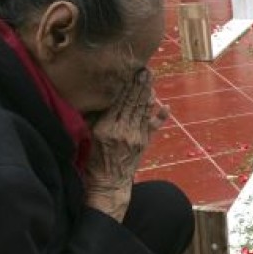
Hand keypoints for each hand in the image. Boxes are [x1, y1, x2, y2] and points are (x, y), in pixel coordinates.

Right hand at [84, 68, 167, 220]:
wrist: (108, 184)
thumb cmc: (93, 160)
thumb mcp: (87, 137)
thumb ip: (94, 118)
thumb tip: (100, 97)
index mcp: (106, 128)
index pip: (118, 102)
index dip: (126, 86)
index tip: (130, 71)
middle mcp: (123, 131)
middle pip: (133, 103)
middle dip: (139, 85)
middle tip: (145, 69)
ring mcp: (136, 137)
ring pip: (143, 110)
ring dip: (148, 93)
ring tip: (151, 78)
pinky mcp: (144, 143)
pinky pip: (153, 125)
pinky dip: (159, 115)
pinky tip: (165, 105)